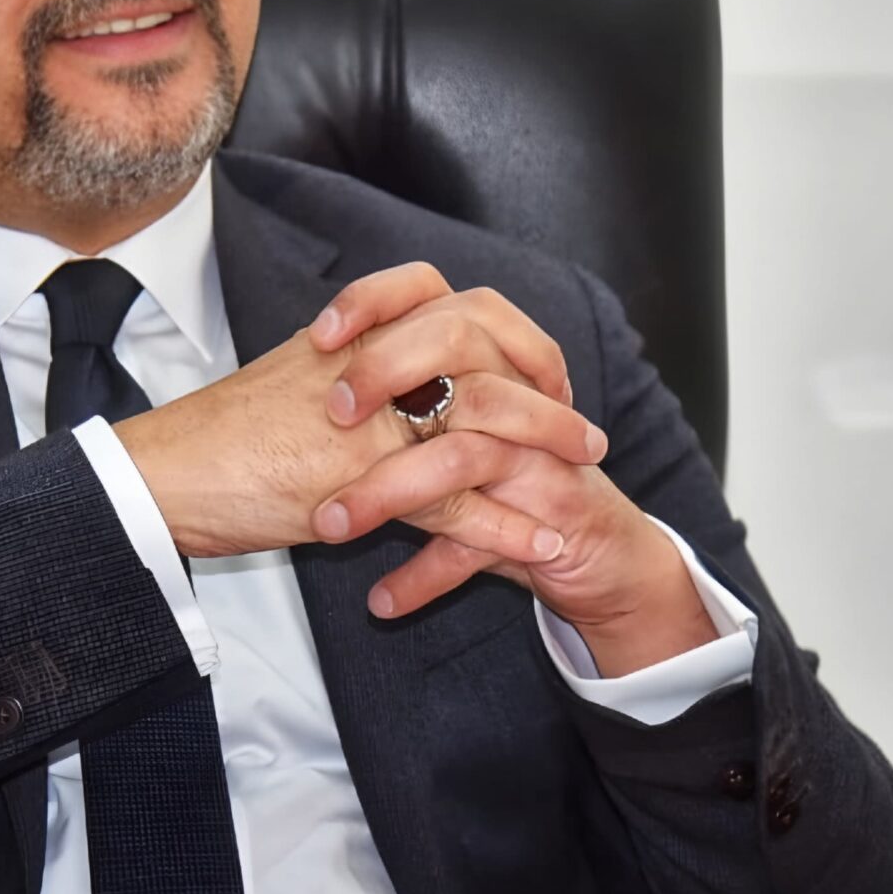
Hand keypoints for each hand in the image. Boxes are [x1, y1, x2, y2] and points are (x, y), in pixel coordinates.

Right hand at [109, 263, 600, 559]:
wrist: (169, 475)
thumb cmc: (222, 436)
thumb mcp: (297, 379)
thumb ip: (355, 370)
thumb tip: (396, 375)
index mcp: (359, 334)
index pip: (459, 304)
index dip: (514, 336)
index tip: (543, 371)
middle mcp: (371, 362)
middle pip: (486, 344)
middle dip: (545, 382)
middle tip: (579, 420)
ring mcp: (371, 419)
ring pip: (482, 415)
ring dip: (543, 445)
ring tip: (583, 472)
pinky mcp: (366, 482)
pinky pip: (456, 501)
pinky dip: (505, 526)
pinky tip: (539, 543)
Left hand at [312, 268, 716, 674]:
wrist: (594, 551)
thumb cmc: (502, 482)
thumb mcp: (438, 428)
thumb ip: (386, 401)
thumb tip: (299, 380)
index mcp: (477, 355)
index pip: (426, 291)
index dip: (373, 302)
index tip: (318, 336)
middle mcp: (510, 393)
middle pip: (455, 345)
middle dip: (387, 372)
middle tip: (335, 412)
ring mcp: (531, 456)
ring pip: (459, 454)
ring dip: (389, 492)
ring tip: (329, 527)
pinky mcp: (548, 519)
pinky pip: (482, 542)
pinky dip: (427, 576)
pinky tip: (382, 602)